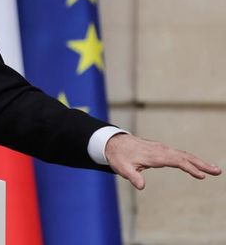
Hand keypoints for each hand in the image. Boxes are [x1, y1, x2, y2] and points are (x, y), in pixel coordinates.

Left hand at [105, 133, 220, 189]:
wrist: (113, 143)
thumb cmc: (118, 156)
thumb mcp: (121, 168)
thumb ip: (132, 176)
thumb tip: (141, 186)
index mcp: (154, 155)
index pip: (176, 161)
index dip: (189, 168)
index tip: (201, 175)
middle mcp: (161, 150)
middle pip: (185, 156)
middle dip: (201, 164)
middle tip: (217, 171)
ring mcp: (162, 149)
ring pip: (184, 155)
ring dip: (199, 162)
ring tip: (214, 170)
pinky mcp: (162, 150)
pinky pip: (179, 155)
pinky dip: (191, 160)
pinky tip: (198, 166)